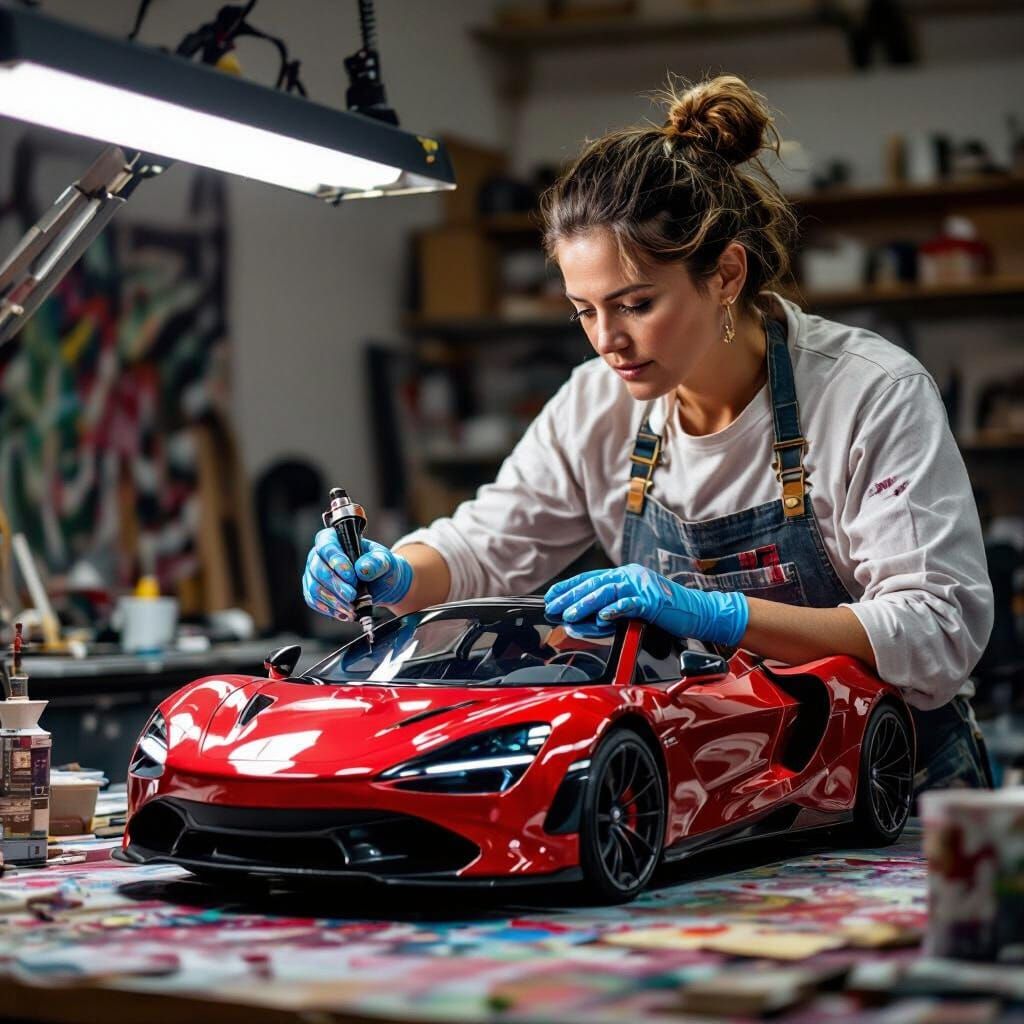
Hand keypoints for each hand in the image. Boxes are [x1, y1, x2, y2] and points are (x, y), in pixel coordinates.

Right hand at [303, 528, 413, 620]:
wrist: (382, 585)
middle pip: (318, 568)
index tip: (351, 575)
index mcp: (336, 539)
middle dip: (336, 585)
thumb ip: (377, 562)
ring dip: (333, 600)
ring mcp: (315, 574)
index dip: (336, 560)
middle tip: (353, 595)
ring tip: (351, 608)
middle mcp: (320, 555)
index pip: (326, 545)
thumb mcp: (385, 561)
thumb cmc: (381, 567)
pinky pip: (313, 601)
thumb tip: (362, 568)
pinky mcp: (314, 591)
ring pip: (314, 587)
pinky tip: (344, 613)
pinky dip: (329, 609)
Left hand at [544, 564, 748, 646]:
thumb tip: (589, 615)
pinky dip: (615, 610)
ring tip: (570, 615)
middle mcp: (632, 576)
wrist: (698, 612)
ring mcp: (643, 586)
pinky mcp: (654, 600)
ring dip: (586, 604)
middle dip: (571, 596)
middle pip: (595, 584)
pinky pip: (630, 604)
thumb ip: (614, 605)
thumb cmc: (666, 611)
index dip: (569, 587)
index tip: (551, 596)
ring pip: (608, 592)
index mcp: (626, 575)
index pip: (591, 578)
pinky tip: (602, 617)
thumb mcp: (635, 603)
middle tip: (553, 607)